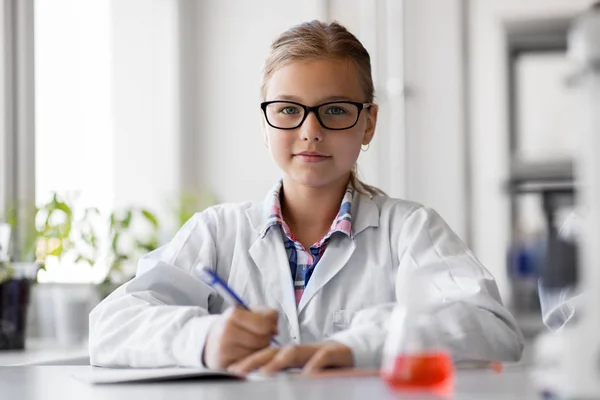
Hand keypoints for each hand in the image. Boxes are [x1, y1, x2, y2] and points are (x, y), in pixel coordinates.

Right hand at [203, 307, 277, 368]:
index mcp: (234, 314)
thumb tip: (275, 331)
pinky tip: (243, 355)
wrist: (211, 340)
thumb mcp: (250, 313)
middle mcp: (226, 330)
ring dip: (257, 352)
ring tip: (249, 346)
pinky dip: (249, 362)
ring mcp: (223, 348)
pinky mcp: (223, 363)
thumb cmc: (235, 325)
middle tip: (256, 338)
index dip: (268, 327)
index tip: (263, 327)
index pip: (264, 325)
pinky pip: (248, 366)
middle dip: (264, 341)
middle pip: (262, 341)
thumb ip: (268, 315)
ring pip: (256, 355)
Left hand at [227, 341, 353, 374]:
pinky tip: (306, 376)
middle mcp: (300, 350)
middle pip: (274, 350)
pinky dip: (314, 366)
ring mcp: (316, 349)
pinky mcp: (334, 352)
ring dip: (278, 362)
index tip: (232, 372)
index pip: (266, 354)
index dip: (250, 362)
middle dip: (255, 360)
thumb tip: (261, 381)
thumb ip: (287, 375)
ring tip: (265, 373)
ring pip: (294, 351)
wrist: (353, 351)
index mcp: (291, 354)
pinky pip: (322, 358)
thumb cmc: (325, 364)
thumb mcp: (303, 370)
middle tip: (239, 372)